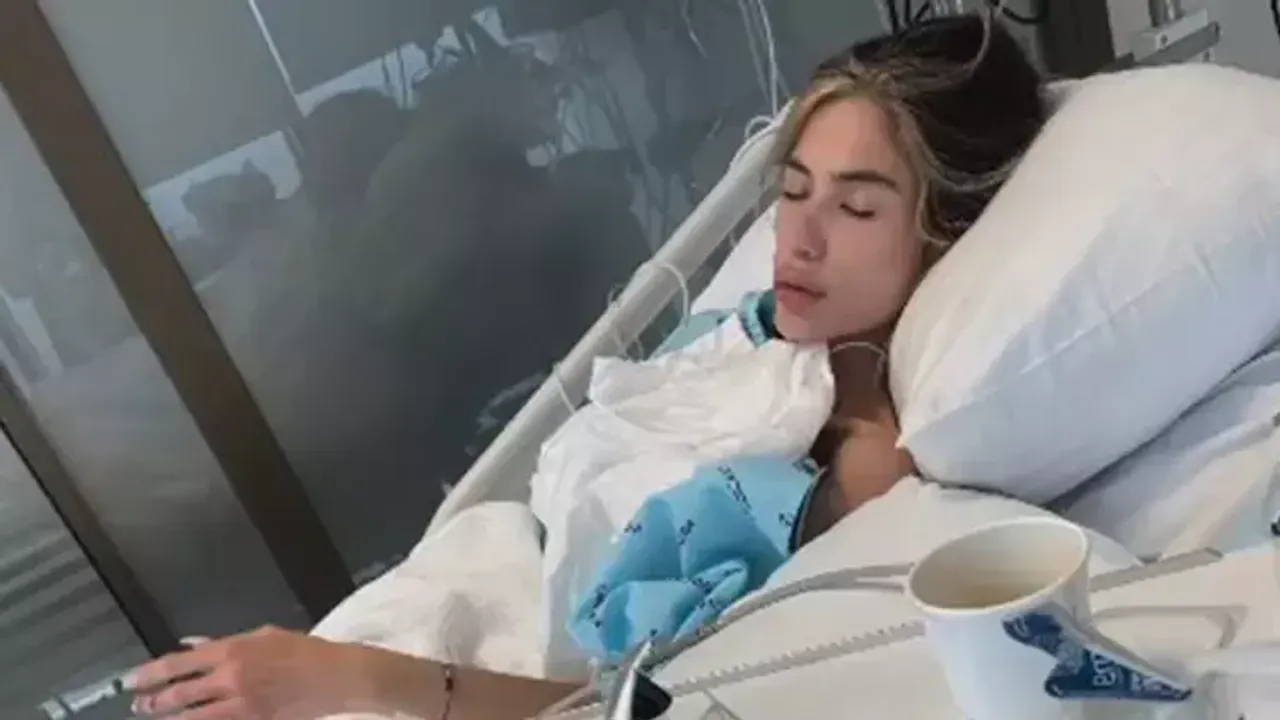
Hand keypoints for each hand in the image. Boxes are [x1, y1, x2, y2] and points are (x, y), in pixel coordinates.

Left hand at [128, 626, 385, 719]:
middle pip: (179, 695)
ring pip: (193, 718)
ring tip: (154, 717)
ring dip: (170, 719)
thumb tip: (192, 645)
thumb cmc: (304, 651)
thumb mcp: (264, 636)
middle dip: (154, 701)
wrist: (336, 677)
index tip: (132, 679)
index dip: (151, 673)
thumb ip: (224, 643)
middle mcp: (231, 680)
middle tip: (139, 704)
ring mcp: (241, 706)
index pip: (179, 664)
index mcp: (233, 651)